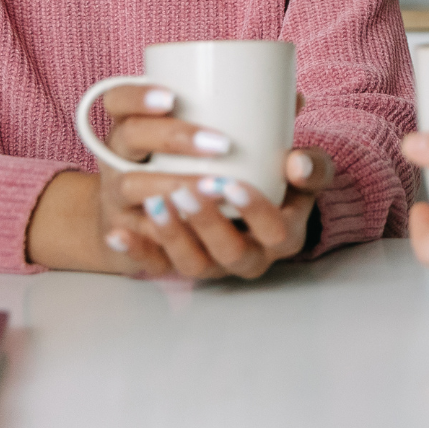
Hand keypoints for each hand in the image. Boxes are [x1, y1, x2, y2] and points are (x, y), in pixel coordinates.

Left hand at [115, 146, 332, 279]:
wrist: (247, 198)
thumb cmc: (279, 179)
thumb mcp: (303, 172)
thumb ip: (310, 164)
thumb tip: (297, 161)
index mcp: (284, 236)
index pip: (275, 233)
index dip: (255, 212)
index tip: (233, 182)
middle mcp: (249, 258)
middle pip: (230, 254)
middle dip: (208, 223)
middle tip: (188, 189)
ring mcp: (212, 265)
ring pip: (192, 264)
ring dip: (173, 235)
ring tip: (156, 203)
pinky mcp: (180, 266)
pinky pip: (156, 266)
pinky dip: (136, 250)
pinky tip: (117, 232)